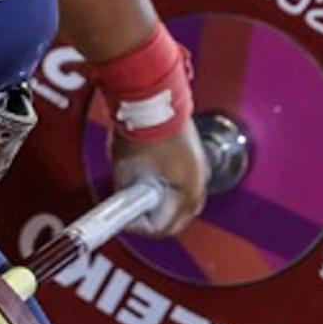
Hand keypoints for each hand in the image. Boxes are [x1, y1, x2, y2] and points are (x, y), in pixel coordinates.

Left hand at [109, 122, 209, 236]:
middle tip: (132, 211)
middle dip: (153, 217)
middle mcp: (199, 183)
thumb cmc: (142, 129)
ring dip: (163, 202)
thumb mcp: (126, 170)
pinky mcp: (196, 155)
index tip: (125, 219)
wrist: (154, 96)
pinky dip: (169, 184)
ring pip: (182, 200)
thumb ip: (126, 193)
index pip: (162, 227)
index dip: (139, 226)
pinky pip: (184, 181)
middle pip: (176, 217)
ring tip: (140, 191)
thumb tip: (122, 202)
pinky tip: (153, 175)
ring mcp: (200, 168)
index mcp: (187, 192)